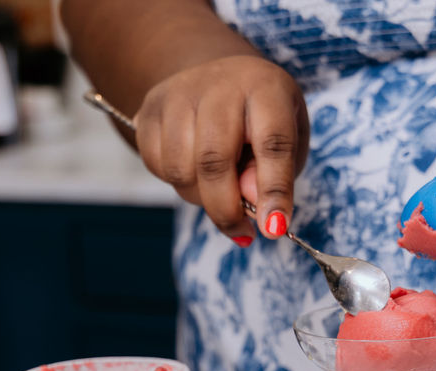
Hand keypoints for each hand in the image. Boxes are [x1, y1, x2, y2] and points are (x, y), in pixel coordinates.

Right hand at [134, 55, 308, 244]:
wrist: (217, 75)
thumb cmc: (260, 116)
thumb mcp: (287, 138)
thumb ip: (277, 173)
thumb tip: (252, 204)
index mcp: (265, 88)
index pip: (272, 143)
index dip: (274, 190)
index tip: (274, 228)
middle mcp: (219, 85)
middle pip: (214, 161)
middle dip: (226, 209)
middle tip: (241, 231)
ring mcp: (178, 95)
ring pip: (180, 171)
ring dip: (201, 198)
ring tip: (218, 187)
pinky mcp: (148, 110)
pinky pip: (157, 167)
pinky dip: (177, 183)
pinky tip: (194, 169)